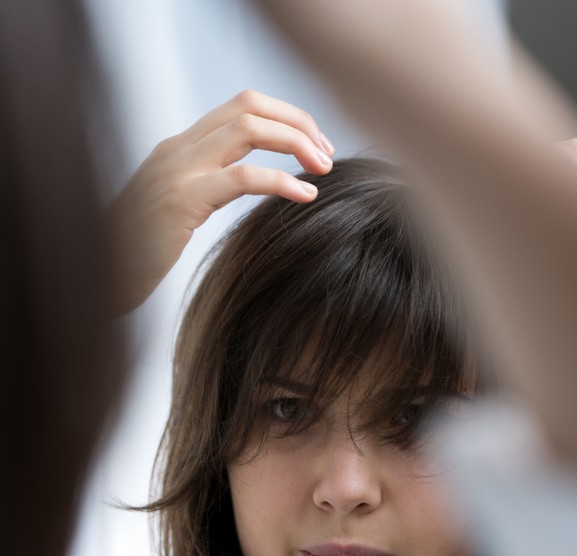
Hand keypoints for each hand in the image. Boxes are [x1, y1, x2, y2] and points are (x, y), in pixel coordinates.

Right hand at [109, 89, 334, 313]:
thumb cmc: (137, 255)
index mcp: (180, 149)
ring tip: (324, 168)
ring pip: (249, 128)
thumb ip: (206, 189)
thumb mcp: (176, 212)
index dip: (286, 117)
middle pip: (250, 105)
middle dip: (297, 122)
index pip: (241, 106)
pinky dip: (282, 180)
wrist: (96, 276)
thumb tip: (251, 186)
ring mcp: (178, 170)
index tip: (315, 148)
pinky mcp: (182, 201)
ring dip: (296, 142)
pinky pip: (243, 177)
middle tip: (328, 154)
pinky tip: (306, 194)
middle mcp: (178, 149)